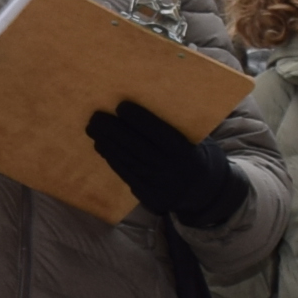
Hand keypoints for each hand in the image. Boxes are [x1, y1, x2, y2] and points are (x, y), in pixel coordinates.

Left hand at [84, 100, 247, 229]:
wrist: (204, 193)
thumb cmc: (195, 155)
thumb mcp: (195, 141)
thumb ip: (176, 128)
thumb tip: (145, 101)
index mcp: (185, 152)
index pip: (158, 132)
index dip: (138, 118)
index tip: (121, 105)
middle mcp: (170, 169)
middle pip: (135, 146)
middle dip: (113, 130)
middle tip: (95, 117)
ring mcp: (157, 184)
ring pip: (127, 160)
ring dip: (107, 143)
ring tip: (93, 129)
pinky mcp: (147, 195)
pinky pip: (126, 174)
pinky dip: (112, 159)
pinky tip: (102, 146)